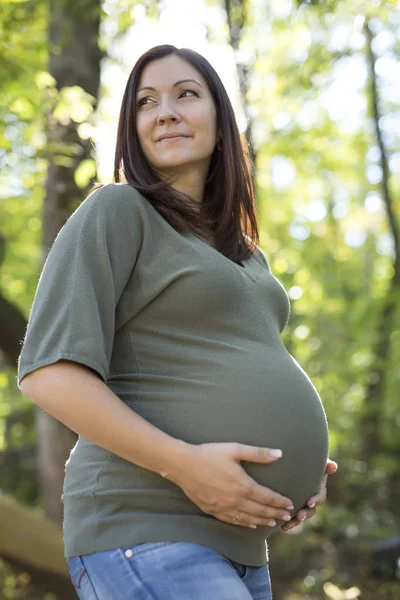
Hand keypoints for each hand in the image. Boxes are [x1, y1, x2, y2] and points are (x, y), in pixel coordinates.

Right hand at [167, 442, 294, 528]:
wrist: (183, 465)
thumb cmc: (209, 454)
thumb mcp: (235, 449)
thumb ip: (258, 453)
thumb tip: (279, 454)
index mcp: (243, 486)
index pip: (268, 498)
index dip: (280, 502)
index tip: (290, 504)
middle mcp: (235, 500)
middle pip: (260, 511)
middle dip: (275, 513)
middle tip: (286, 516)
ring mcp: (224, 508)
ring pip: (248, 519)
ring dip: (262, 521)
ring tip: (273, 522)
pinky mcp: (213, 511)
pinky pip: (234, 521)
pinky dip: (245, 524)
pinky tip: (250, 524)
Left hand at [281, 458, 337, 532]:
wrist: (291, 464)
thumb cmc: (305, 460)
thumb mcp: (315, 461)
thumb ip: (324, 464)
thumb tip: (334, 466)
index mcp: (317, 489)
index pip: (320, 497)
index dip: (316, 500)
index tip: (309, 502)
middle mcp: (310, 499)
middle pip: (311, 510)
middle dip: (306, 514)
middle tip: (299, 515)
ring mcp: (300, 504)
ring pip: (300, 516)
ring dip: (296, 521)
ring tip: (288, 525)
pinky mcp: (290, 507)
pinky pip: (290, 518)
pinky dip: (287, 523)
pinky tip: (282, 528)